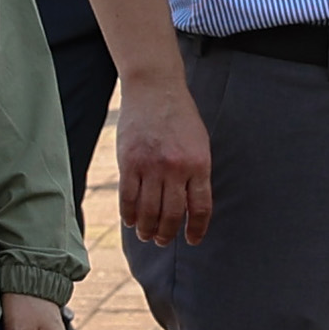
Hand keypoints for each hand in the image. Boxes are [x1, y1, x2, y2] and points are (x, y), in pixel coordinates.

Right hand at [113, 66, 214, 245]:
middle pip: (172, 214)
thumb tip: (191, 207)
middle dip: (167, 234)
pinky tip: (130, 221)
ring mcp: (150, 165)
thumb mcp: (199, 143)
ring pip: (148, 210)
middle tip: (163, 241)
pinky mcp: (129, 161)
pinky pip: (128, 197)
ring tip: (147, 235)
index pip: (200, 208)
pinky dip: (128, 214)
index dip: (197, 229)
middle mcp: (176, 167)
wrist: (155, 87)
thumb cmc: (180, 116)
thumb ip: (197, 173)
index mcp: (199, 164)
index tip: (193, 240)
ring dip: (147, 228)